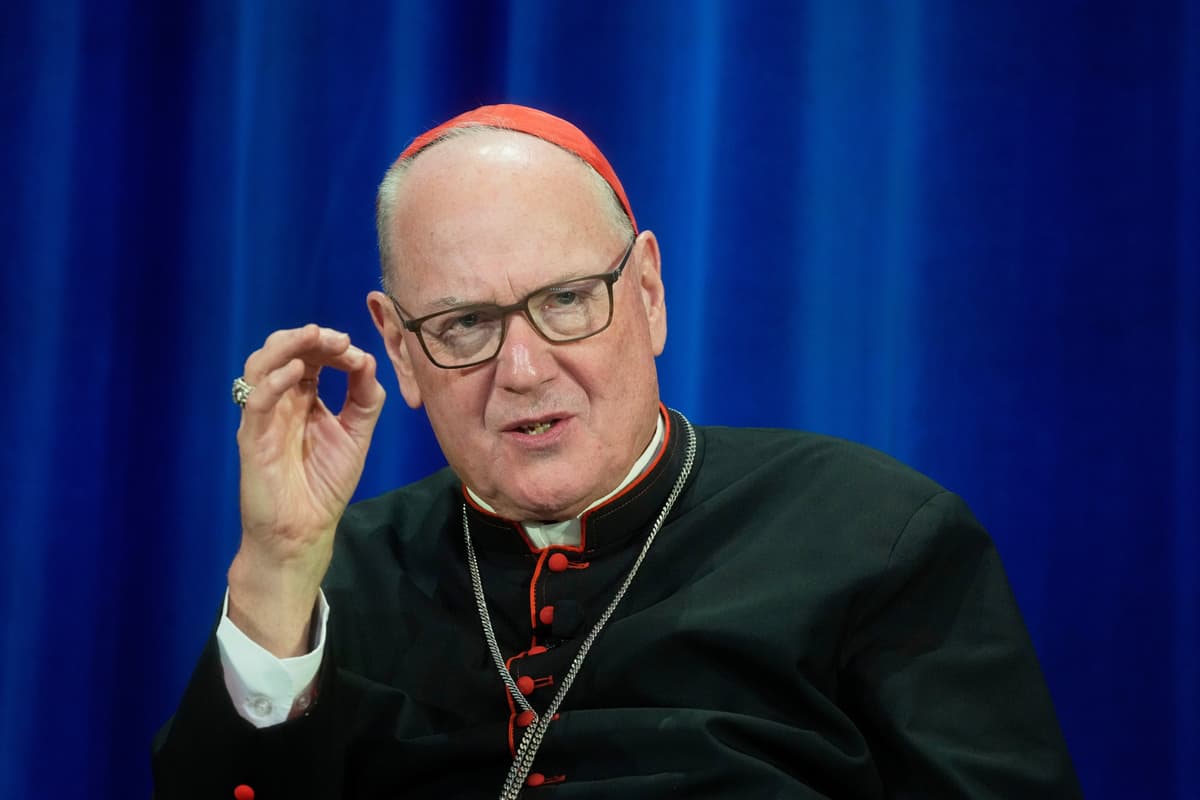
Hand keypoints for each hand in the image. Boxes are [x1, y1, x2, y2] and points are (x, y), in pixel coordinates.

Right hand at [228, 324, 385, 655]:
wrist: (303, 534)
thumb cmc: (324, 486)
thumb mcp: (356, 435)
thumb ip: (364, 399)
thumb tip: (366, 359)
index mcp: (304, 399)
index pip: (310, 356)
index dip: (331, 346)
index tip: (356, 352)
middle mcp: (281, 402)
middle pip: (282, 351)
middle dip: (310, 338)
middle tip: (339, 339)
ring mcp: (264, 417)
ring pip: (260, 366)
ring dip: (287, 346)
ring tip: (315, 338)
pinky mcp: (252, 439)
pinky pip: (255, 401)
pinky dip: (274, 381)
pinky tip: (297, 373)